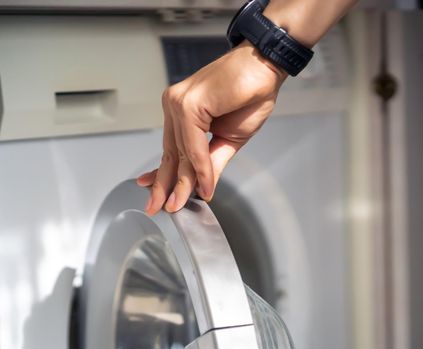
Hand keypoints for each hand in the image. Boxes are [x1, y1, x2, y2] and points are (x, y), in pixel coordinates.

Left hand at [137, 41, 286, 214]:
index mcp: (182, 111)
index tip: (157, 194)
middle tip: (159, 207)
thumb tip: (203, 187)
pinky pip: (193, 145)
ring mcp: (179, 103)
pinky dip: (200, 168)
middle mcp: (175, 105)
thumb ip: (212, 162)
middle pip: (170, 152)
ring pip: (180, 152)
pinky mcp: (189, 104)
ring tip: (180, 204)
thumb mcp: (230, 139)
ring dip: (183, 182)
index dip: (164, 174)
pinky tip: (204, 185)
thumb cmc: (250, 94)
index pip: (171, 149)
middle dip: (166, 183)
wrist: (265, 67)